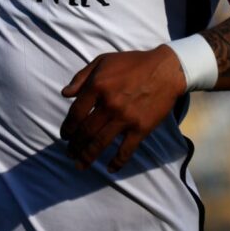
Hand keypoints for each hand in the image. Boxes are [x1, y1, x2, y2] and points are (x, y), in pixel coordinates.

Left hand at [60, 45, 185, 171]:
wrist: (165, 70)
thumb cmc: (131, 63)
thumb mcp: (102, 61)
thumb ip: (81, 77)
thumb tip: (65, 94)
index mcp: (97, 86)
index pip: (76, 113)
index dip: (67, 127)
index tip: (64, 135)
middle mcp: (109, 104)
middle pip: (85, 131)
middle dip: (74, 145)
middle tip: (68, 153)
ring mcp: (125, 118)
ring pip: (101, 142)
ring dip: (87, 155)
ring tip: (80, 164)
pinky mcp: (141, 128)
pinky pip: (126, 150)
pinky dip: (117, 162)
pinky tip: (109, 169)